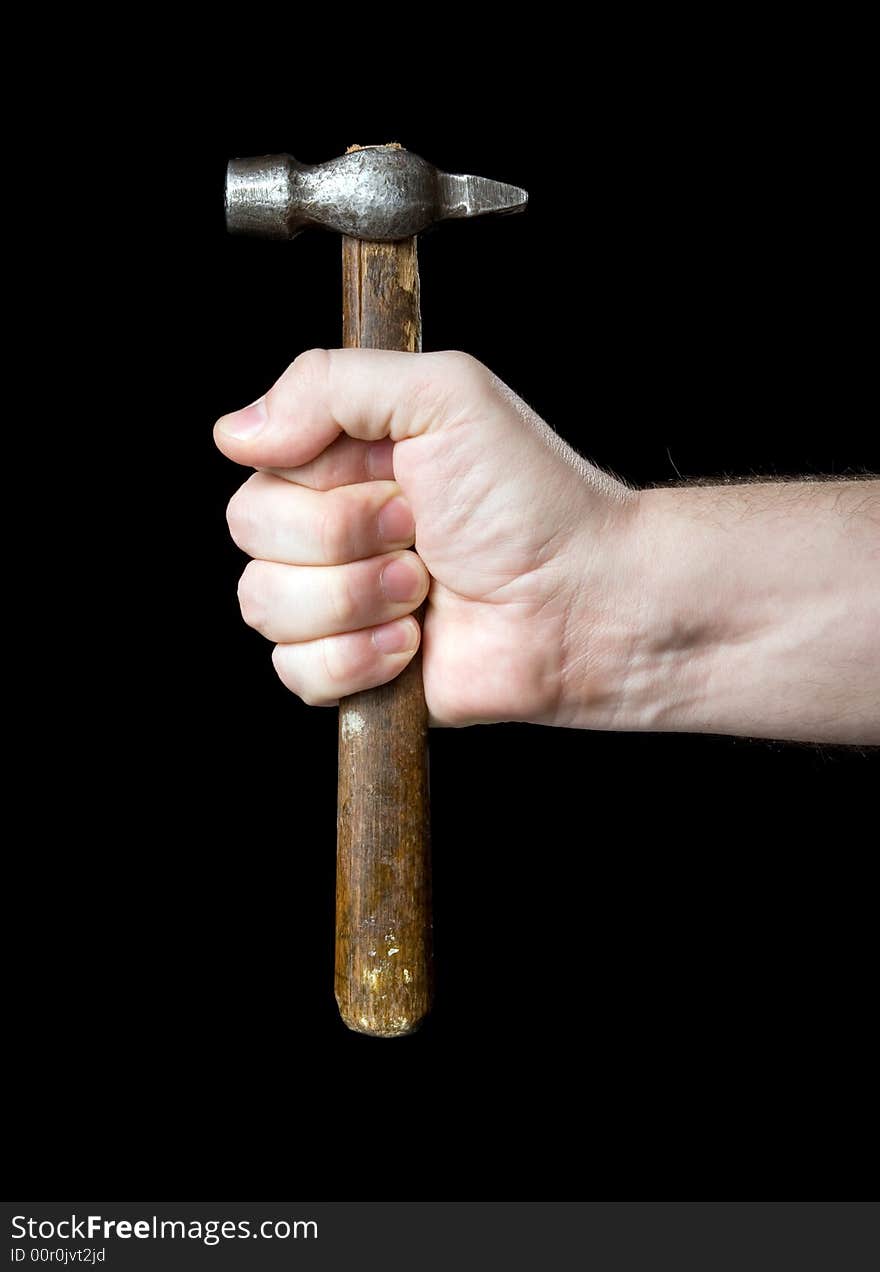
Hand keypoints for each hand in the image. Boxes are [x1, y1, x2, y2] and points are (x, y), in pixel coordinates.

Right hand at [214, 349, 637, 726]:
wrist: (583, 602)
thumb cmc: (531, 499)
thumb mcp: (442, 395)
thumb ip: (329, 384)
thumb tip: (234, 432)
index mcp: (346, 458)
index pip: (260, 465)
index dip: (320, 482)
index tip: (397, 481)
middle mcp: (333, 527)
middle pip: (251, 532)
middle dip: (343, 539)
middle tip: (420, 535)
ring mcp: (340, 601)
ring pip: (263, 604)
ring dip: (355, 598)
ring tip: (424, 591)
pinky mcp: (354, 669)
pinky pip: (294, 673)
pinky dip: (357, 660)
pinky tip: (414, 645)